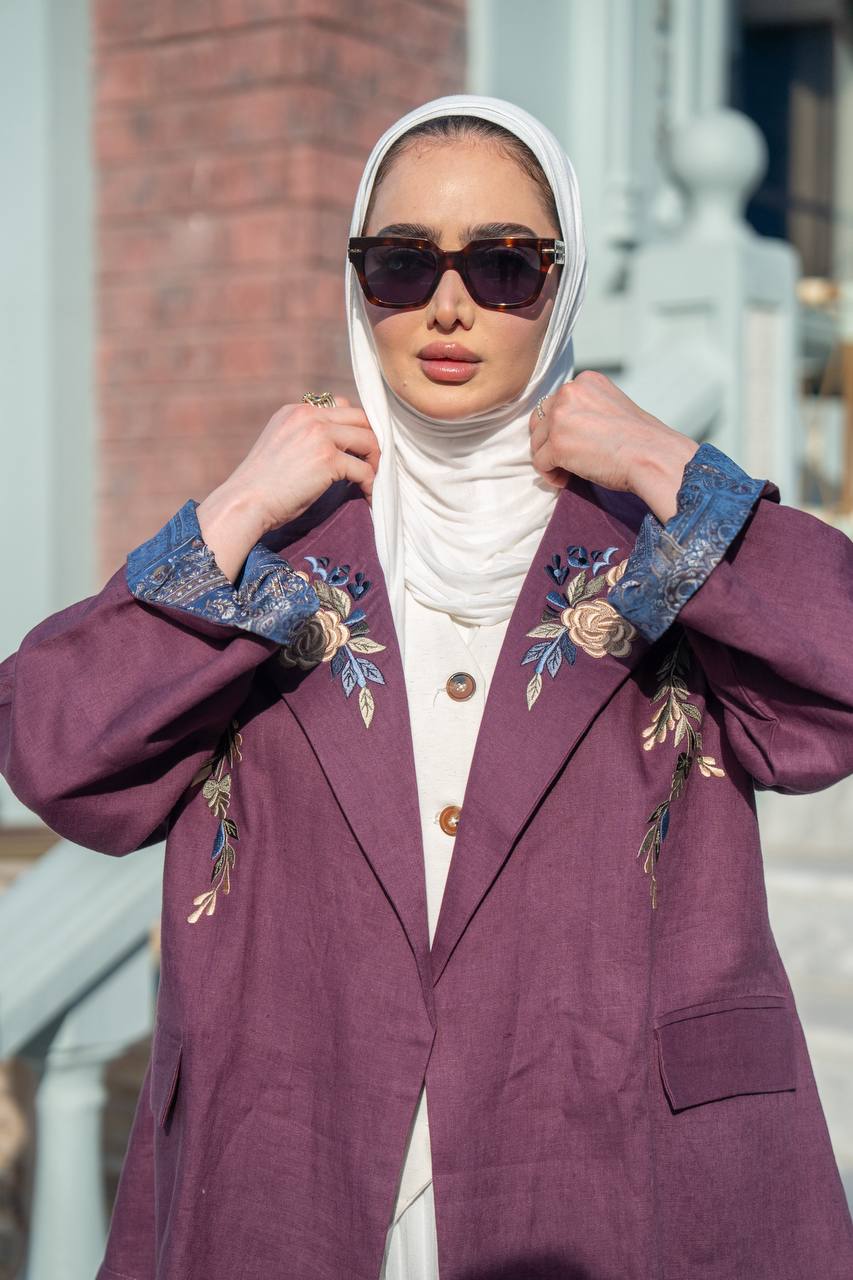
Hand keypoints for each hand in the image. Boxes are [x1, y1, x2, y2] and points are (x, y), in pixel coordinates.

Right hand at [196, 396, 379, 582]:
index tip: (358, 449)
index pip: (340, 406)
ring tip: (374, 481)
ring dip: (377, 461)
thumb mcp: (281, 448)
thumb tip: (337, 451)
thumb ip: (305, 439)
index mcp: (296, 411)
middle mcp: (308, 416)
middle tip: (374, 465)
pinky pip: (364, 469)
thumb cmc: (261, 486)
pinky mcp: (328, 459)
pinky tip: (367, 497)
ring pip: (368, 439)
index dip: (354, 428)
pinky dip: (370, 484)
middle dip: (372, 441)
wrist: (244, 502)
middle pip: (360, 418)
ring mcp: (319, 435)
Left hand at [528, 370, 698, 523]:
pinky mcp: (557, 444)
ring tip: (568, 473)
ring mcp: (561, 418)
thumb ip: (586, 409)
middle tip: (565, 460)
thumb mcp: (611, 408)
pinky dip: (550, 475)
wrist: (655, 457)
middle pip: (540, 420)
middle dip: (548, 442)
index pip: (556, 402)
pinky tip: (566, 481)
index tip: (574, 443)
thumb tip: (561, 429)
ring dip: (548, 460)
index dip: (559, 426)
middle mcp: (570, 392)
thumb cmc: (640, 441)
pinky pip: (539, 464)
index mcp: (586, 381)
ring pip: (537, 443)